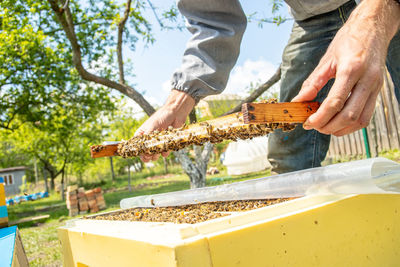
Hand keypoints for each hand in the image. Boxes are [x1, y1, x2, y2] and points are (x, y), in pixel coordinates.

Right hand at [135, 90, 194, 161]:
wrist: (176, 114)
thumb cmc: (162, 116)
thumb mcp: (152, 126)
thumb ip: (147, 137)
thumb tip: (143, 148)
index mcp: (142, 134)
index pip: (137, 146)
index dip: (139, 152)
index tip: (143, 154)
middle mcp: (149, 140)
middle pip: (145, 153)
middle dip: (148, 156)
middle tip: (150, 155)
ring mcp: (158, 142)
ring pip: (155, 155)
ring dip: (156, 155)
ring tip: (159, 151)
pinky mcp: (166, 144)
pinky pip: (164, 153)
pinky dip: (165, 152)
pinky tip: (167, 147)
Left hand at [292, 0, 399, 135]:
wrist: (373, 27)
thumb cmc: (349, 40)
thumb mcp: (326, 59)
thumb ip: (312, 83)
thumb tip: (298, 101)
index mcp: (351, 69)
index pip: (335, 102)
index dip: (319, 117)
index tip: (307, 123)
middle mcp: (367, 80)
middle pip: (349, 115)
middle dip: (329, 126)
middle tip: (314, 126)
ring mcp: (375, 86)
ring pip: (360, 120)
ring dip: (341, 129)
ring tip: (325, 127)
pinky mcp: (378, 91)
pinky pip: (367, 116)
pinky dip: (352, 125)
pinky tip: (338, 123)